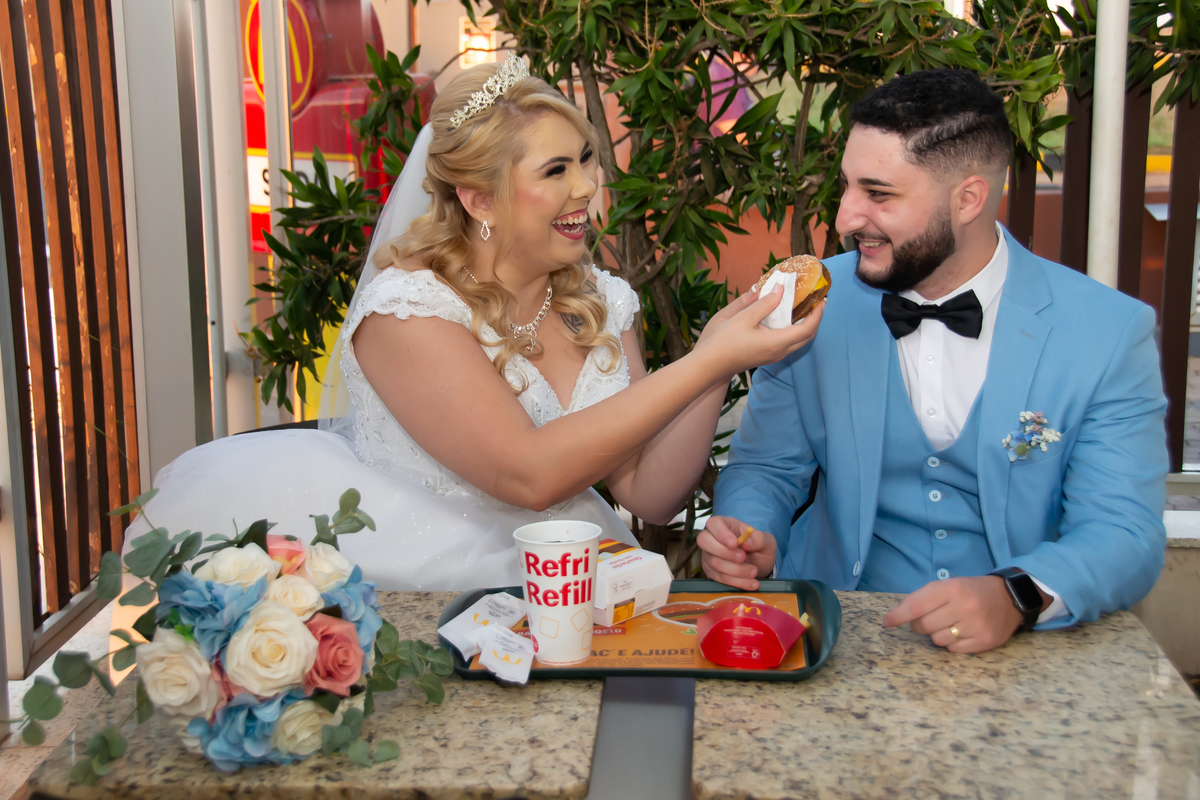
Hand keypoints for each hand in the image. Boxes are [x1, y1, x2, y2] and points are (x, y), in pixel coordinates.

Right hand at [694, 286, 824, 377]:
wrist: (708, 365)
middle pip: (807, 337)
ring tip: (803, 307)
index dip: (817, 314)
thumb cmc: (722, 342)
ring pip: (798, 341)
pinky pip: (788, 342)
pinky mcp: (766, 356)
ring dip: (805, 325)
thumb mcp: (742, 318)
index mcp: (776, 342)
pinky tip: (785, 317)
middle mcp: (779, 352)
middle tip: (816, 301)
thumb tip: (780, 289)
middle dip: (815, 319)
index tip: (821, 299)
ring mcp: (773, 356)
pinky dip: (793, 329)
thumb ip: (763, 303)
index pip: (807, 329)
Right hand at [698, 516, 776, 589]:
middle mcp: (712, 538)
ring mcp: (709, 555)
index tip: (735, 544)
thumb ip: (760, 539)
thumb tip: (746, 543)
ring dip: (736, 570)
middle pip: (704, 541)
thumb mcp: (767, 541)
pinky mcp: (711, 571)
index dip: (721, 533)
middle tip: (742, 558)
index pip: (714, 523)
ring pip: (714, 562)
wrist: (759, 565)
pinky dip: (736, 582)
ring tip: (754, 572)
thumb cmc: (759, 547)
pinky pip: (719, 578)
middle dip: (724, 552)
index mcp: (726, 524)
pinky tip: (751, 583)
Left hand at [881, 576, 1025, 652]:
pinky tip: (962, 632)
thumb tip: (896, 615)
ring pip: (937, 640)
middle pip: (924, 626)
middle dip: (920, 625)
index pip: (917, 605)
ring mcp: (975, 625)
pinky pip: (953, 650)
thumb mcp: (948, 585)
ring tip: (950, 623)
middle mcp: (964, 606)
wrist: (1009, 598)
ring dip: (937, 634)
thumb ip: (923, 597)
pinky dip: (952, 643)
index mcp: (952, 589)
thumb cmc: (971, 591)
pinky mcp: (984, 641)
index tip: (887, 622)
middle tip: (930, 619)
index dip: (899, 615)